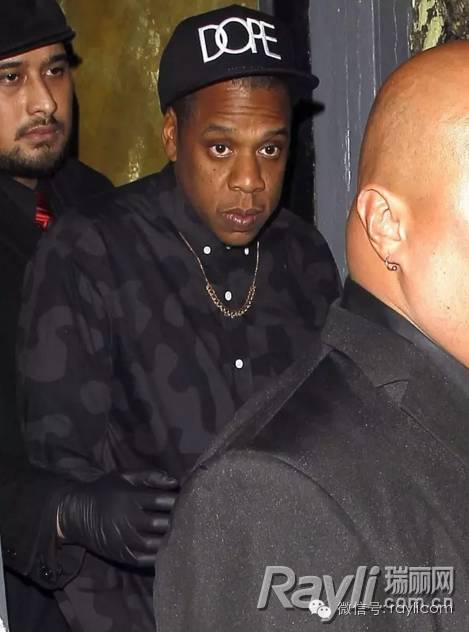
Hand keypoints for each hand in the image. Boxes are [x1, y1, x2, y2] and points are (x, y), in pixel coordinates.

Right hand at [57, 469, 178, 566]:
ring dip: (171, 538)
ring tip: (182, 532)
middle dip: (178, 520)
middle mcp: (128, 520)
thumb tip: (175, 481)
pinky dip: (160, 554)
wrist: (76, 514)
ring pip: (156, 543)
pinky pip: (146, 558)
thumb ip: (150, 476)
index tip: (187, 499)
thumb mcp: (125, 476)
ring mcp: (124, 540)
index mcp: (130, 498)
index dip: (178, 500)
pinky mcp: (122, 555)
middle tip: (189, 517)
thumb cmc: (105, 490)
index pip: (161, 500)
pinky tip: (169, 547)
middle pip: (161, 523)